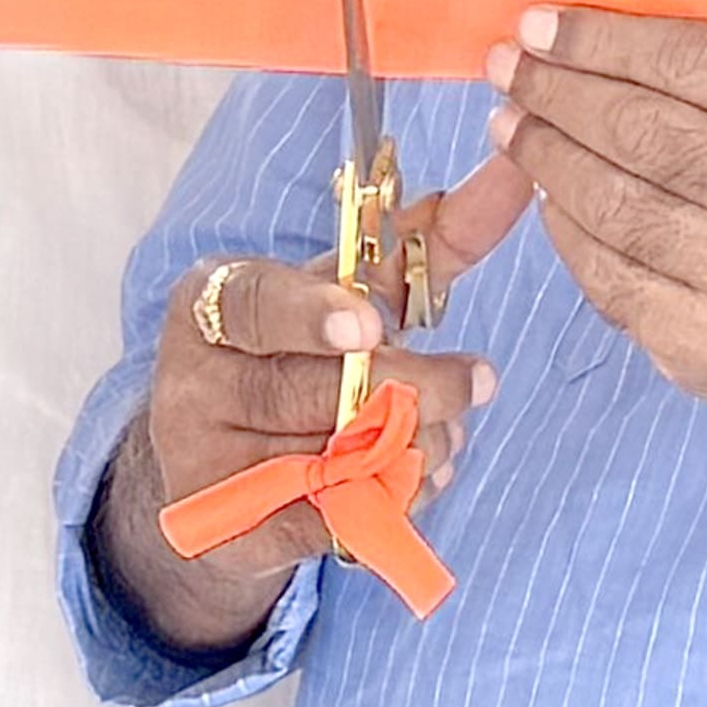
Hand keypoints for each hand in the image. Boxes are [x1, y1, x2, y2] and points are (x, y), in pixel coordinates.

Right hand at [105, 162, 526, 652]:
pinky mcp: (228, 533)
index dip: (313, 315)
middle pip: (306, 390)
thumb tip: (515, 174)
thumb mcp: (344, 289)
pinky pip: (325, 523)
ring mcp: (202, 463)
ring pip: (324, 458)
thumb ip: (426, 240)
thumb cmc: (295, 349)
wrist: (215, 462)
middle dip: (408, 387)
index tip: (373, 323)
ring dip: (411, 445)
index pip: (254, 304)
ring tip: (451, 432)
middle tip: (476, 381)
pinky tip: (418, 478)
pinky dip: (388, 501)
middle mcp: (191, 380)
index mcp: (210, 302)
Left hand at [481, 0, 706, 432]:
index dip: (607, 35)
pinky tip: (543, 190)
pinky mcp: (703, 340)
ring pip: (615, 202)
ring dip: (545, 155)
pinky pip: (604, 269)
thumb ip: (680, 35)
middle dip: (560, 91)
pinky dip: (562, 223)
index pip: (701, 59)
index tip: (538, 20)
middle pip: (649, 130)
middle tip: (508, 67)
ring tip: (509, 122)